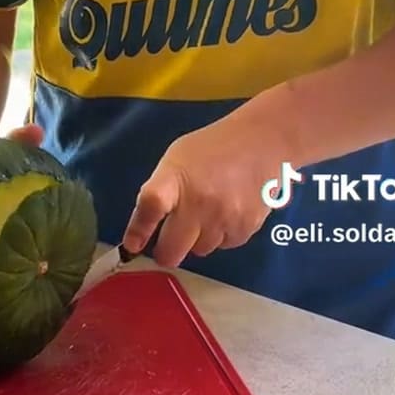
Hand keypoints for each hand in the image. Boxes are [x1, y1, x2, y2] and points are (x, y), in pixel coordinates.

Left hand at [121, 113, 288, 269]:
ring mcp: (224, 218)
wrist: (262, 143)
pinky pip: (223, 246)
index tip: (132, 245)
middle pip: (172, 249)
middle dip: (167, 251)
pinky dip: (221, 236)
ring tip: (209, 211)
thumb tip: (146, 226)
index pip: (152, 205)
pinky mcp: (245, 230)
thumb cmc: (213, 148)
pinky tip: (228, 211)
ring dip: (198, 239)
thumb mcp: (178, 157)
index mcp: (176, 178)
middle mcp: (199, 201)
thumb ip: (162, 189)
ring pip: (199, 250)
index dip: (139, 229)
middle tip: (169, 242)